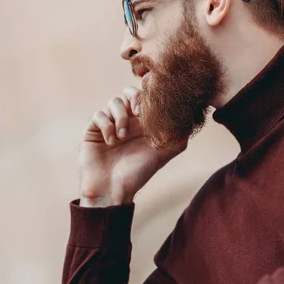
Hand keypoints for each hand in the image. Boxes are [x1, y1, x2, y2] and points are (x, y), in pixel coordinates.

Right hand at [79, 86, 187, 203]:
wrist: (113, 190)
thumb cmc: (138, 174)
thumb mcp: (163, 154)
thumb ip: (177, 138)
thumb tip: (190, 120)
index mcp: (143, 124)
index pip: (146, 98)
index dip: (149, 95)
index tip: (152, 106)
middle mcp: (127, 121)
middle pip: (128, 93)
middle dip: (134, 98)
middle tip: (138, 113)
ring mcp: (110, 125)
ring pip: (113, 102)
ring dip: (120, 116)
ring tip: (123, 137)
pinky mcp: (93, 130)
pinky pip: (98, 115)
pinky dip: (106, 125)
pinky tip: (111, 142)